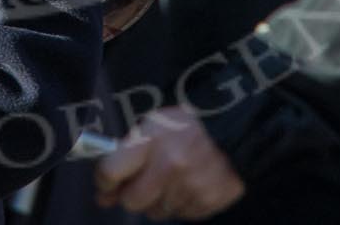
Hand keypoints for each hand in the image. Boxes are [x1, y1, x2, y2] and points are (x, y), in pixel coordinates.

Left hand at [94, 106, 244, 220]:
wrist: (235, 128)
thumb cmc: (186, 125)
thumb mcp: (153, 125)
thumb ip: (127, 155)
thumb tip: (105, 193)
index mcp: (152, 139)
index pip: (110, 172)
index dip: (104, 180)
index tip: (108, 182)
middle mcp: (170, 165)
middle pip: (132, 201)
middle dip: (132, 194)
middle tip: (142, 181)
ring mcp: (191, 186)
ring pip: (156, 212)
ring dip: (158, 200)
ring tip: (171, 178)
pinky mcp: (208, 201)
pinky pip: (180, 215)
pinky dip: (180, 204)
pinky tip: (188, 184)